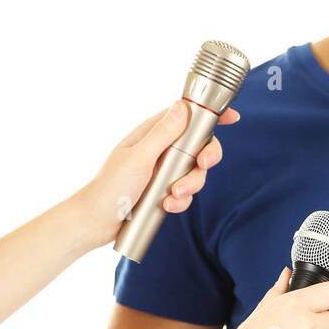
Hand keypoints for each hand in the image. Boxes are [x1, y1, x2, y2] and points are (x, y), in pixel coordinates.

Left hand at [75, 98, 239, 246]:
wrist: (97, 221)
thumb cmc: (110, 186)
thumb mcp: (139, 157)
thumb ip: (163, 133)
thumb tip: (182, 107)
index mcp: (153, 134)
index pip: (186, 117)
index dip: (209, 115)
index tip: (232, 117)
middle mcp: (161, 150)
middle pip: (199, 146)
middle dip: (205, 158)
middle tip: (203, 165)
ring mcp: (165, 171)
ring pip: (195, 173)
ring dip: (190, 185)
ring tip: (172, 196)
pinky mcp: (166, 191)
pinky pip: (186, 193)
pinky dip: (180, 201)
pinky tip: (166, 206)